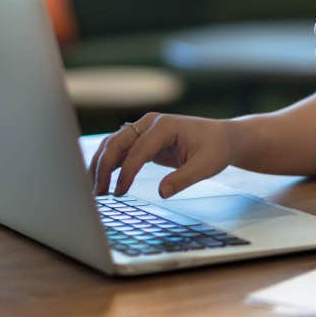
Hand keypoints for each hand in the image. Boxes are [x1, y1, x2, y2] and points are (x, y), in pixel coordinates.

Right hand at [89, 113, 233, 197]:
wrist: (221, 138)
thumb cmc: (215, 149)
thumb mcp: (206, 166)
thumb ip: (183, 178)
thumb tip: (162, 192)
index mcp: (165, 126)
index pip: (138, 150)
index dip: (126, 172)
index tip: (119, 193)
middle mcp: (150, 124)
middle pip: (117, 142)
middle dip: (103, 166)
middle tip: (97, 193)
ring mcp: (144, 129)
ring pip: (113, 144)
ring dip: (101, 164)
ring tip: (94, 189)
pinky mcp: (143, 140)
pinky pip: (120, 150)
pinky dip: (109, 163)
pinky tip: (102, 181)